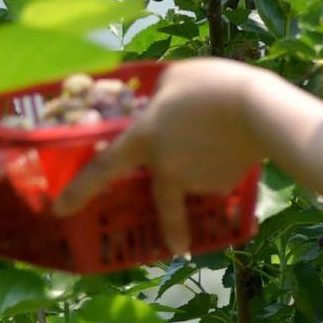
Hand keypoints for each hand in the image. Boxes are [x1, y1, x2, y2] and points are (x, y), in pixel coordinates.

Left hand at [50, 58, 264, 255]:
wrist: (260, 111)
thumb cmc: (211, 87)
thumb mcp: (176, 76)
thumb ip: (160, 93)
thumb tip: (161, 99)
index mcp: (144, 140)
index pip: (102, 170)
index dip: (78, 192)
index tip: (61, 212)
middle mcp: (166, 167)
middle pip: (164, 203)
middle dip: (171, 230)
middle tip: (176, 246)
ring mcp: (196, 179)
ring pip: (195, 179)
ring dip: (202, 168)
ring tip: (221, 139)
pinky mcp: (224, 182)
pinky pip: (218, 176)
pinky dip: (223, 166)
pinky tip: (237, 147)